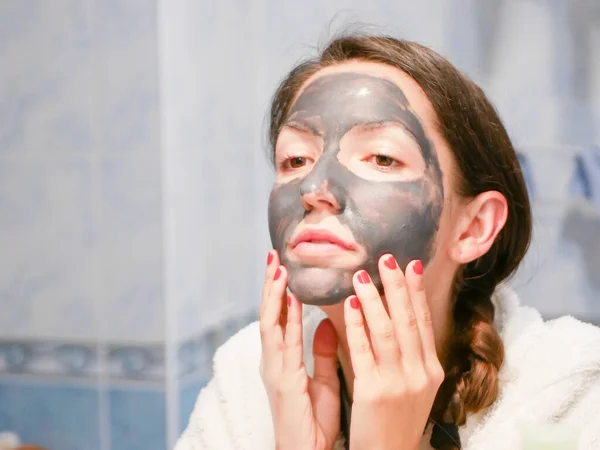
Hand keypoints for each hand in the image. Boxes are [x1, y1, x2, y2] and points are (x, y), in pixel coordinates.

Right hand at [259, 250, 340, 449]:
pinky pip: (284, 345)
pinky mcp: (282, 383)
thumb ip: (322, 352)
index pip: (279, 318)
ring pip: (270, 324)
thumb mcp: (323, 381)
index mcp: (283, 360)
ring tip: (278, 269)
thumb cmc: (314, 424)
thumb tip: (327, 322)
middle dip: (270, 285)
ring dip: (274, 295)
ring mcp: (274, 371)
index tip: (283, 265)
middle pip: (269, 315)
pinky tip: (290, 300)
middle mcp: (274, 361)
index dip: (279, 292)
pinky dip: (285, 320)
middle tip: (274, 256)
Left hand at [344, 255, 444, 449]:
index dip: (416, 292)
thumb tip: (399, 316)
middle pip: (408, 320)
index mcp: (431, 370)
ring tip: (361, 276)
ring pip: (387, 331)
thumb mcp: (413, 386)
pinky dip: (356, 325)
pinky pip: (363, 351)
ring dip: (374, 299)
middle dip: (396, 286)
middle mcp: (420, 374)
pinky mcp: (374, 392)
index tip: (410, 265)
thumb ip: (409, 354)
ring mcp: (399, 383)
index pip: (424, 322)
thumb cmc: (396, 419)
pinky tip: (349, 306)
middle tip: (386, 258)